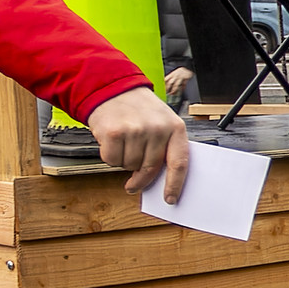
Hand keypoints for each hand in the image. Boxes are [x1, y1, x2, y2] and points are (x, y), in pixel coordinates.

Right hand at [87, 84, 194, 202]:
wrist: (112, 88)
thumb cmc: (139, 109)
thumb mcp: (162, 122)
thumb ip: (165, 147)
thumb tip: (160, 181)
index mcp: (175, 127)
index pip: (179, 163)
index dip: (175, 185)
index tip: (170, 199)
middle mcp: (157, 128)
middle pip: (150, 168)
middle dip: (141, 179)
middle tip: (133, 183)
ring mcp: (135, 130)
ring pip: (129, 166)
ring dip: (123, 161)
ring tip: (124, 143)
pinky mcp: (114, 132)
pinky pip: (111, 160)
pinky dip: (109, 155)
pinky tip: (112, 140)